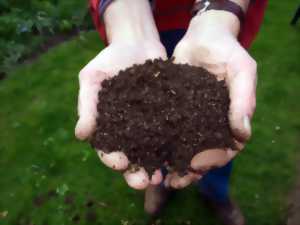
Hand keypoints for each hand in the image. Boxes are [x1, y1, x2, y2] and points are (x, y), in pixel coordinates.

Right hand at [75, 41, 166, 188]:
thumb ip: (87, 105)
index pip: (108, 149)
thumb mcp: (92, 78)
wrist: (136, 43)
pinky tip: (183, 156)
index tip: (120, 163)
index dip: (112, 159)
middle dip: (137, 172)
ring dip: (158, 166)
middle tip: (144, 182)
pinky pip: (173, 133)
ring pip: (154, 151)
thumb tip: (81, 135)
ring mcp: (150, 124)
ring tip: (164, 177)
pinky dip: (177, 147)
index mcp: (109, 126)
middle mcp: (130, 130)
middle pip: (132, 157)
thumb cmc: (109, 60)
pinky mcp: (168, 115)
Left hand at [166, 11, 256, 188]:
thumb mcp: (241, 70)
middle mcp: (208, 124)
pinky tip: (143, 150)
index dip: (211, 163)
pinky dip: (156, 141)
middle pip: (200, 155)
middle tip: (172, 182)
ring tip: (155, 174)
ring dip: (169, 162)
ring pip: (180, 146)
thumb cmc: (227, 51)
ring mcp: (189, 118)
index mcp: (228, 121)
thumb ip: (244, 100)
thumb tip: (243, 135)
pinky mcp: (171, 109)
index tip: (195, 171)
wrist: (203, 36)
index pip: (224, 150)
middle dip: (187, 170)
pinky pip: (164, 128)